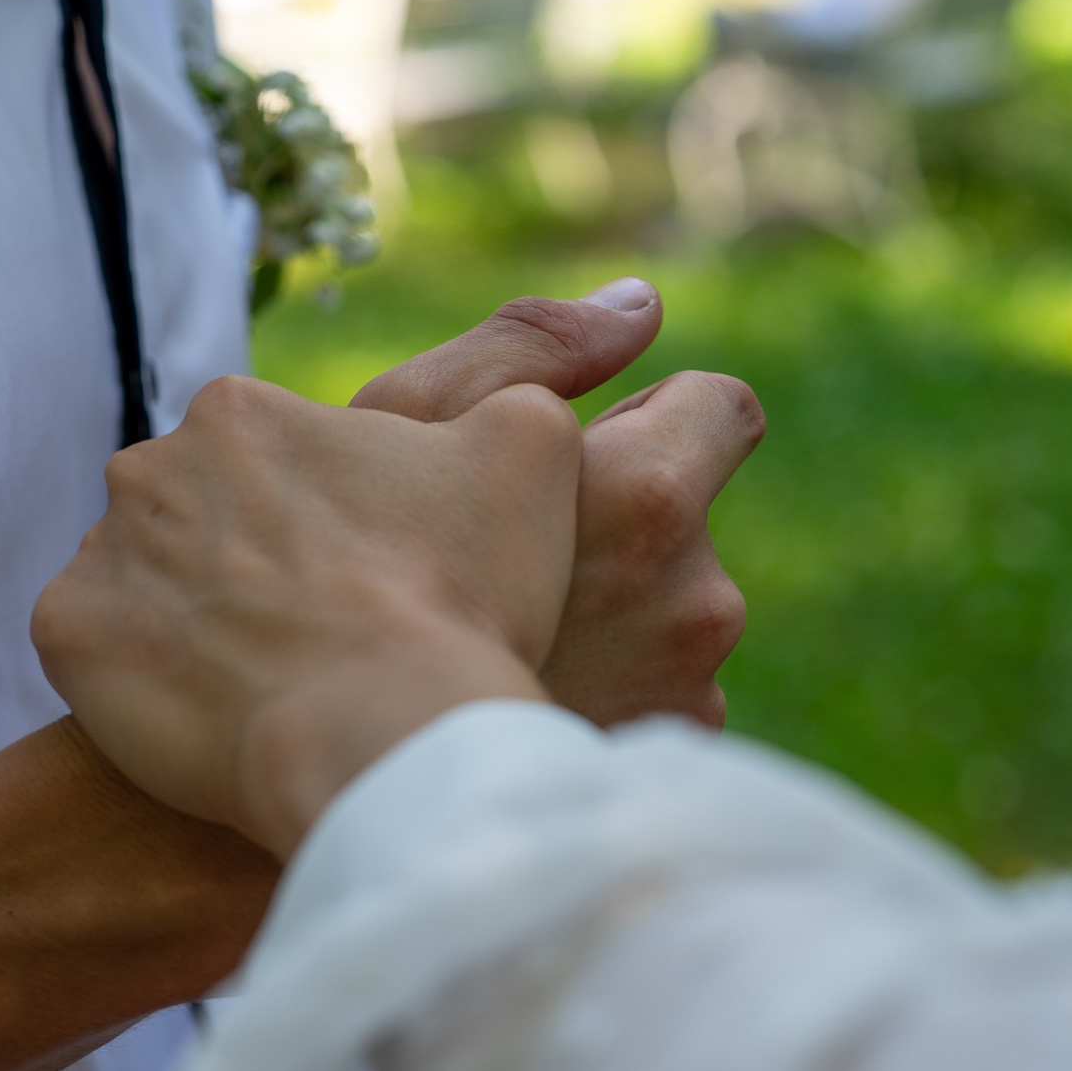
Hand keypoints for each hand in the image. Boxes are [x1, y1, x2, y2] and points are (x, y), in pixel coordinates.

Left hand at [34, 376, 581, 855]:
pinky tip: (214, 712)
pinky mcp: (66, 637)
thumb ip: (541, 372)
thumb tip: (626, 301)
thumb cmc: (457, 595)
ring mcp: (100, 550)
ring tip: (276, 679)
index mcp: (247, 408)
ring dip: (203, 615)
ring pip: (153, 576)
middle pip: (209, 515)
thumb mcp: (529, 458)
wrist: (377, 732)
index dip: (340, 526)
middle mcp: (152, 461)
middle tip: (329, 635)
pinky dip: (148, 677)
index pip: (282, 460)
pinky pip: (102, 648)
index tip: (381, 582)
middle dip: (261, 563)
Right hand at [351, 281, 763, 727]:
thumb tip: (639, 305)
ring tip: (509, 630)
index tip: (590, 444)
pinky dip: (608, 682)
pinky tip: (526, 689)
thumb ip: (531, 345)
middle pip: (680, 513)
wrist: (348, 765)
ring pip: (667, 603)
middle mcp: (698, 598)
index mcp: (650, 496)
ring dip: (611, 603)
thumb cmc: (355, 579)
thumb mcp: (409, 423)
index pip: (722, 408)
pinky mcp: (670, 750)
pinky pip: (658, 687)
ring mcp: (693, 689)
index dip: (653, 414)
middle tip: (508, 554)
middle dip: (613, 517)